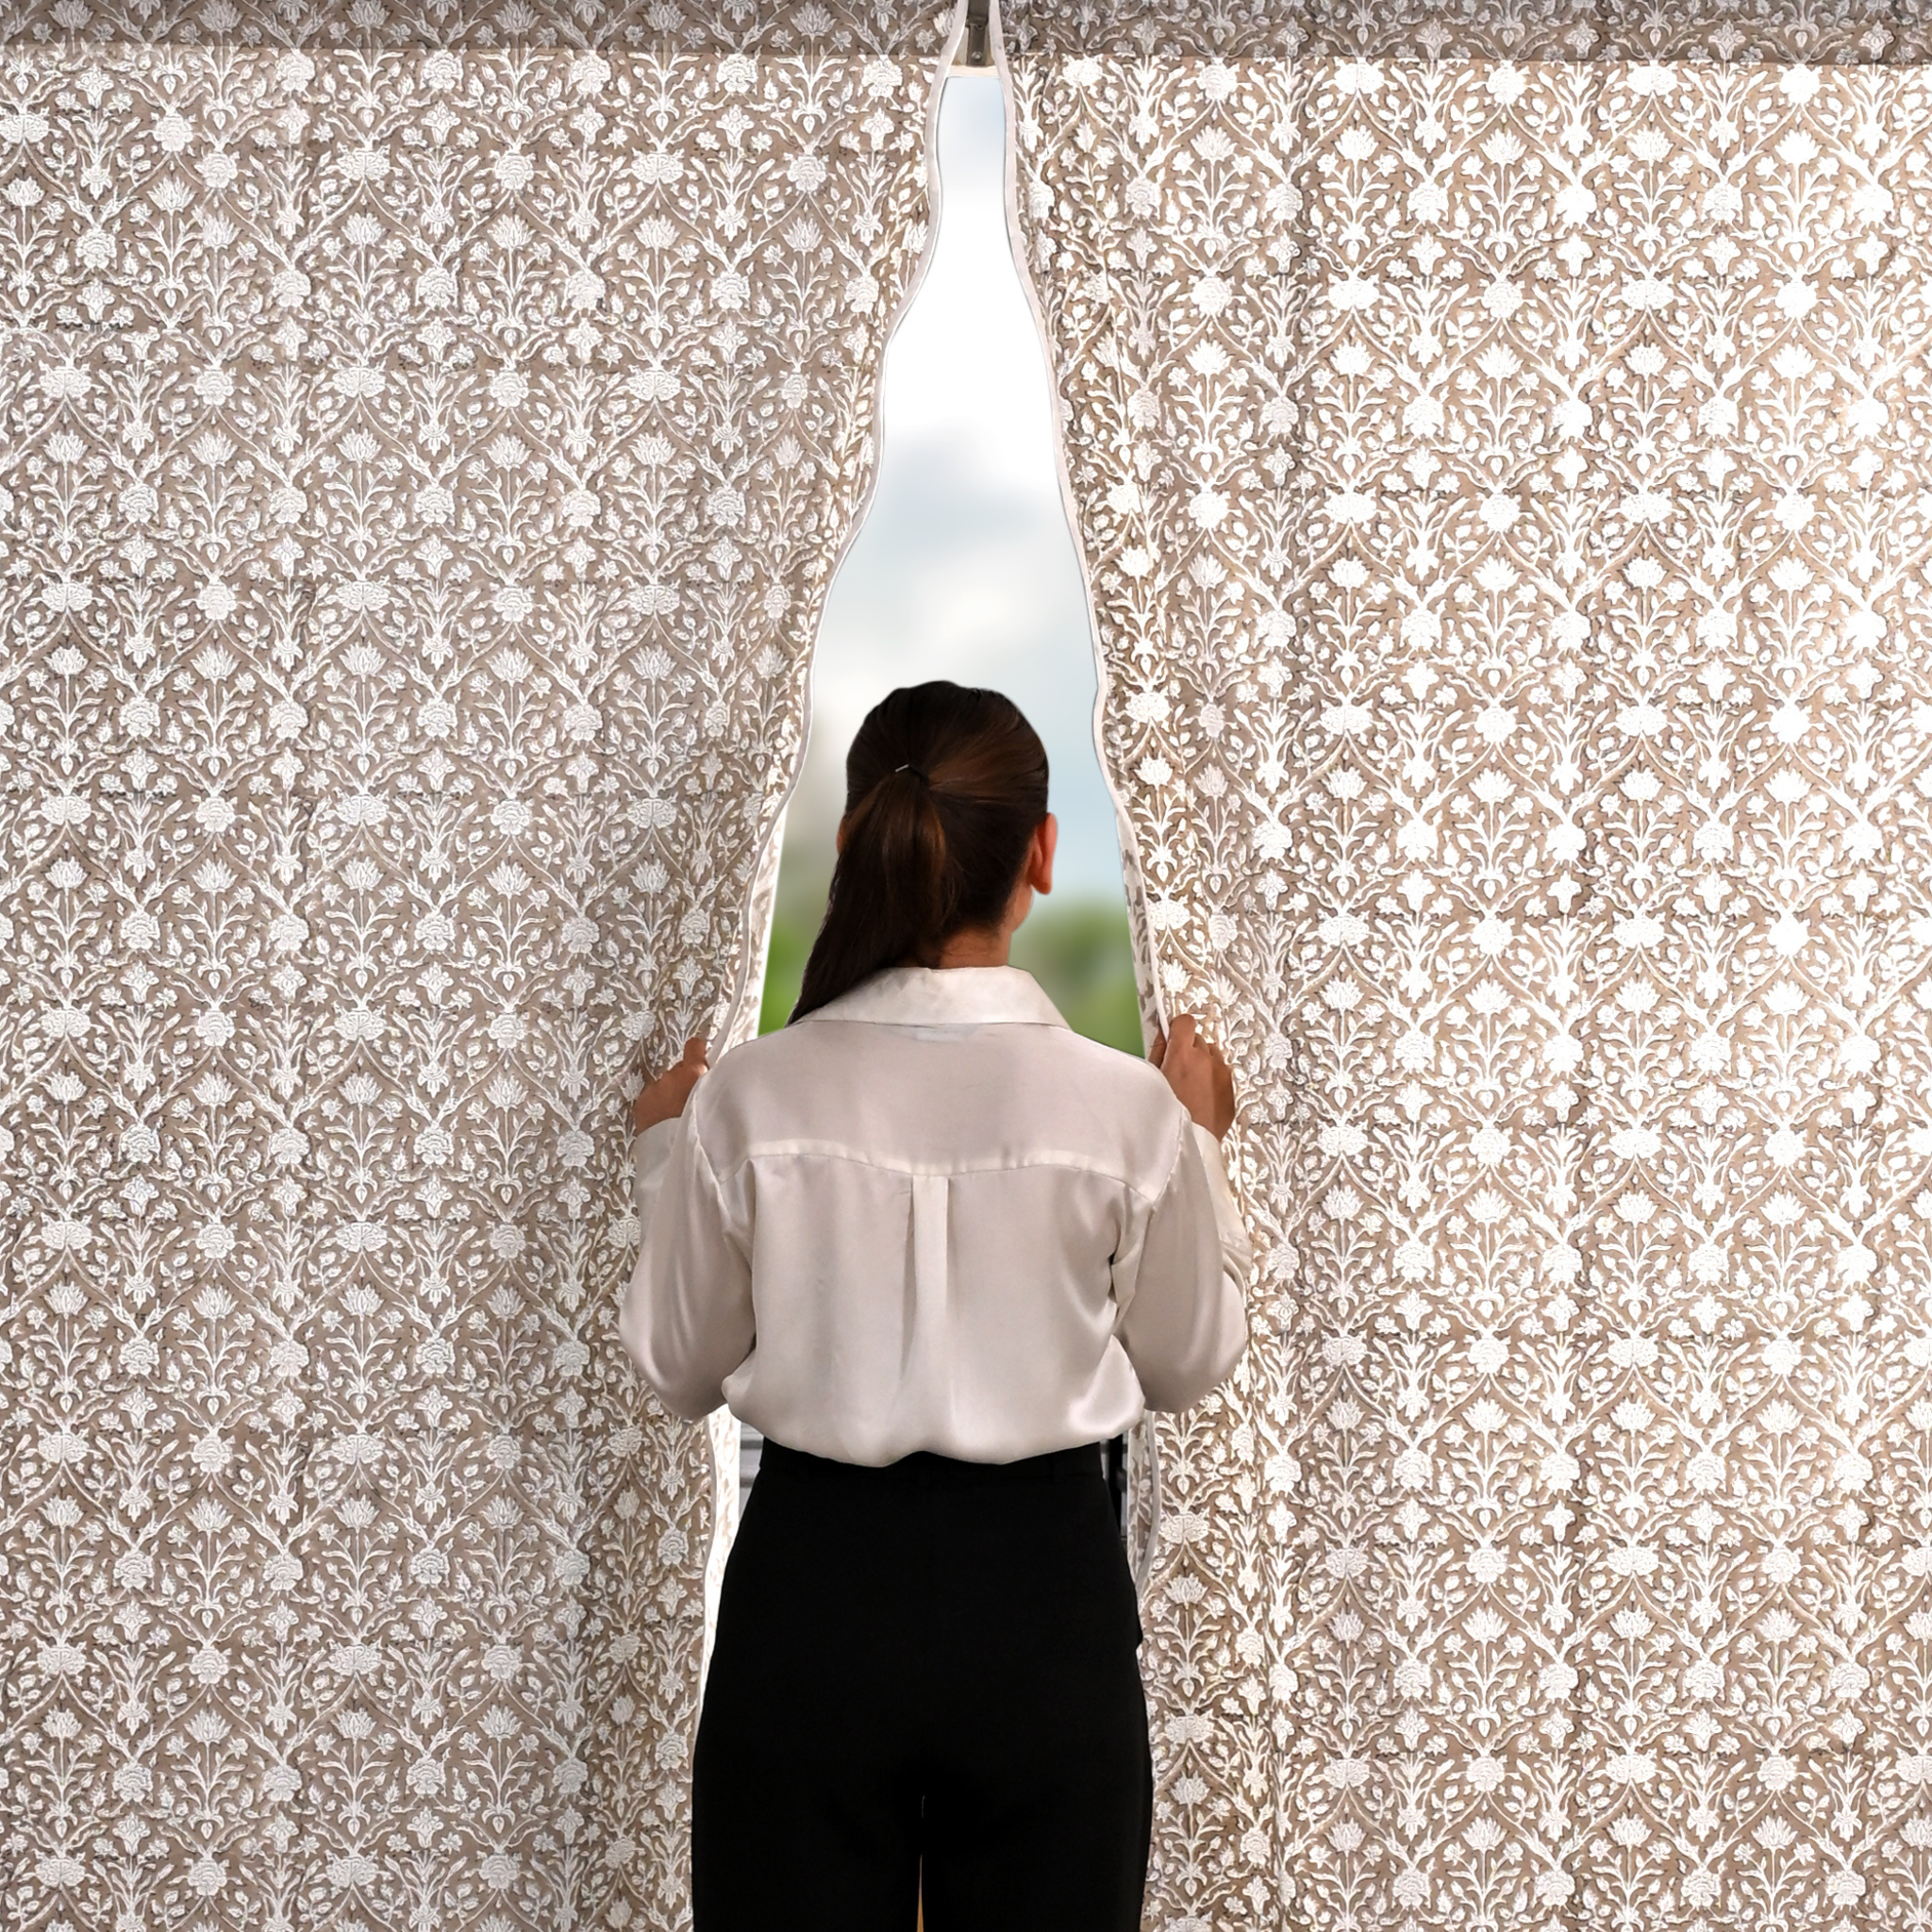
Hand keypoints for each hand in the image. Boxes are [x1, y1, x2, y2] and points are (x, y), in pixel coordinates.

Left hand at [633, 1035, 707, 1134]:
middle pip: (679, 1069)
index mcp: (693, 1074)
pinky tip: (664, 1120)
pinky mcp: (641, 1103)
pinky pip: (652, 1097)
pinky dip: (657, 1105)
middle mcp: (671, 1076)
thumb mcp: (717, 1104)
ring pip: (665, 1084)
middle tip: (692, 1098)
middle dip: (685, 1079)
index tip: (700, 1057)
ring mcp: (654, 1089)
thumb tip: (716, 1079)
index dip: (697, 1052)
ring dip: (671, 1093)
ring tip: (677, 1114)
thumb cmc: (703, 1132)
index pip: (694, 1046)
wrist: (675, 1154)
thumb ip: (714, 1087)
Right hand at [1150, 1014, 1234, 1139]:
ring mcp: (1223, 1076)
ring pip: (1213, 1056)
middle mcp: (1206, 1061)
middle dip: (1189, 1050)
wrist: (1185, 1145)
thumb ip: (1159, 1052)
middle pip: (1199, 1040)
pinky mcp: (1232, 1092)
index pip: (1185, 1022)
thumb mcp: (1151, 1079)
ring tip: (1191, 1086)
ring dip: (1203, 1064)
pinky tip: (1201, 1099)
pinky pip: (1222, 1076)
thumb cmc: (1163, 1116)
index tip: (1174, 1037)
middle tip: (1177, 1070)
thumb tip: (1164, 1036)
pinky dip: (1213, 1081)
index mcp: (1182, 1055)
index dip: (1178, 1029)